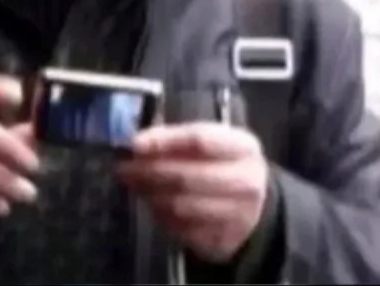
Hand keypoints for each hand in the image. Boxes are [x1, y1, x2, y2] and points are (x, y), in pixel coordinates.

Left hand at [118, 122, 267, 262]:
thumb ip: (178, 138)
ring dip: (150, 195)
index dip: (164, 141)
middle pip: (187, 177)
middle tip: (124, 168)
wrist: (254, 202)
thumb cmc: (224, 162)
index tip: (135, 143)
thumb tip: (138, 143)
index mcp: (244, 147)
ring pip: (181, 207)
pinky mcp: (223, 241)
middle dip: (149, 172)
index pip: (200, 141)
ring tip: (134, 184)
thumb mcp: (213, 140)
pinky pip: (181, 230)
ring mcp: (237, 216)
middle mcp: (246, 181)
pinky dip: (160, 216)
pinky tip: (152, 203)